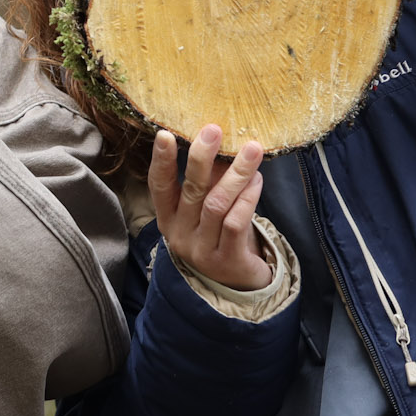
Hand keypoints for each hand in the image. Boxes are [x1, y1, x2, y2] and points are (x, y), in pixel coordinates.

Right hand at [151, 124, 271, 291]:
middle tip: (214, 130)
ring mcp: (202, 250)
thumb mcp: (205, 210)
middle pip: (190, 190)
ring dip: (235, 175)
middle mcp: (180, 234)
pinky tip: (257, 181)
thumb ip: (208, 182)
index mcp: (168, 218)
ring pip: (216, 204)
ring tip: (252, 151)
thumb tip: (217, 142)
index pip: (159, 186)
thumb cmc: (219, 235)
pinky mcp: (226, 260)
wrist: (237, 285)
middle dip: (202, 157)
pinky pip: (235, 224)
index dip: (161, 160)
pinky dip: (247, 199)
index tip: (164, 134)